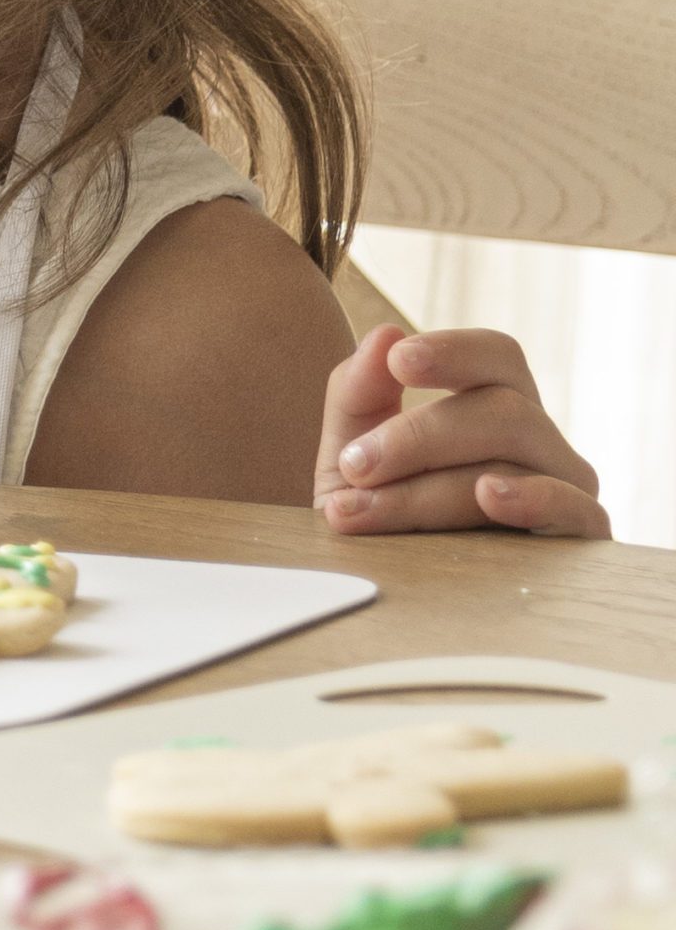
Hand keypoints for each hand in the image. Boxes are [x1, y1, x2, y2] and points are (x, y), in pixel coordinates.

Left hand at [316, 322, 609, 536]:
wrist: (387, 594)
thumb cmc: (377, 510)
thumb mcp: (349, 453)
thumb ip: (356, 394)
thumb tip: (384, 335)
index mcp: (495, 403)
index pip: (497, 356)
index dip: (454, 351)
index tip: (399, 360)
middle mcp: (538, 440)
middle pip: (501, 409)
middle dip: (418, 436)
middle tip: (353, 465)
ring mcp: (564, 486)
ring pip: (512, 460)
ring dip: (428, 486)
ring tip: (362, 509)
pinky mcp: (580, 538)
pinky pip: (571, 508)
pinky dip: (532, 497)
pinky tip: (488, 495)